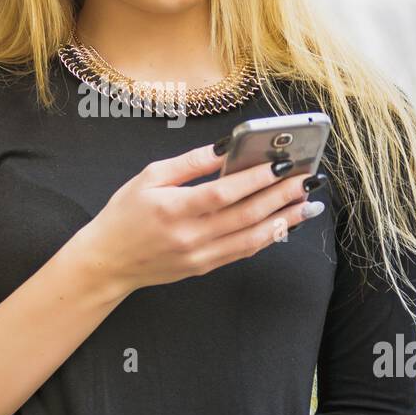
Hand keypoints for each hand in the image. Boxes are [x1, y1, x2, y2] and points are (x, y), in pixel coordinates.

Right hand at [73, 140, 323, 297]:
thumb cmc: (124, 215)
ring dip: (284, 219)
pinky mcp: (204, 267)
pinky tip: (284, 224)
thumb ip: (189, 163)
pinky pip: (243, 251)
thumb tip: (226, 147)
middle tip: (307, 180)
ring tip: (307, 203)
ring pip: (252, 237)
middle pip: (246, 215)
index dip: (257, 178)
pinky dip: (267, 237)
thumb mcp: (149, 177)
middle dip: (281, 196)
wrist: (108, 262)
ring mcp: (200, 255)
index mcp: (174, 208)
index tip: (283, 164)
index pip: (225, 192)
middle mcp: (190, 235)